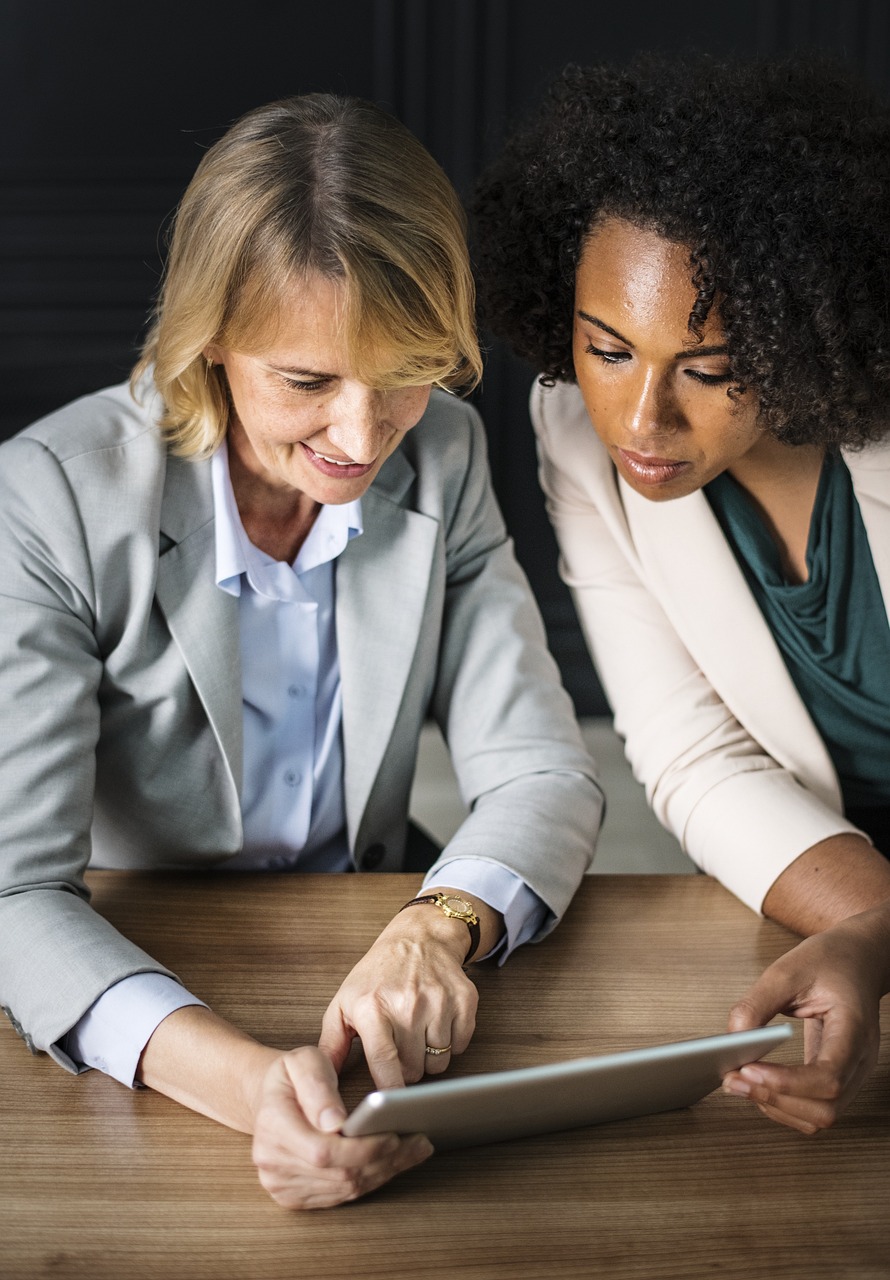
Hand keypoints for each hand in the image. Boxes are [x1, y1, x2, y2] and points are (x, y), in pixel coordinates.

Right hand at [251, 1046, 432, 1208]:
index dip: (362, 1149)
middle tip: (420, 1141)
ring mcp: (280, 1183)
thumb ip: (318, 1086)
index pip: (323, 1151)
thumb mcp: (303, 1061)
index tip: (394, 1136)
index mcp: (272, 1126)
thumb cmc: (291, 1076)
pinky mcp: (293, 1196)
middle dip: (384, 1160)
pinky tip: (393, 1162)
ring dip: (384, 1172)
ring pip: (343, 1188)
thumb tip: (335, 1122)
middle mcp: (271, 1162)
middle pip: (339, 1175)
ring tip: (415, 1149)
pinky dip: (371, 1180)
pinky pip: (339, 1195)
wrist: (270, 1098)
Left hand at [318, 898, 484, 1088]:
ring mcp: (439, 1001)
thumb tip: (322, 1080)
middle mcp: (408, 1004)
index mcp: (373, 1007)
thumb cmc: (377, 974)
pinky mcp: (464, 1000)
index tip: (388, 1104)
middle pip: (415, 1070)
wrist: (418, 938)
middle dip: (407, 1068)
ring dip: (429, 1057)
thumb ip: (331, 1044)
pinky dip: (450, 1042)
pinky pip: (460, 1045)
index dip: (389, 1091)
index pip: (385, 1064)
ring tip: (417, 1033)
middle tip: (400, 1047)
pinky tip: (437, 1023)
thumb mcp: (344, 1003)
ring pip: (439, 1062)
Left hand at [723, 904, 889, 1132]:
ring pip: (821, 1116)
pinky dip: (785, 1106)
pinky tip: (759, 1086)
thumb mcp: (787, 970)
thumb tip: (732, 1039)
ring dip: (777, 1108)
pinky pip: (816, 1108)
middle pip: (826, 1107)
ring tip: (740, 1084)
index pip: (829, 1076)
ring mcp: (854, 1072)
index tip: (748, 1069)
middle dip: (775, 1099)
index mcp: (854, 1028)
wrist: (856, 959)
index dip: (787, 1083)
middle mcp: (860, 1058)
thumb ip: (757, 1004)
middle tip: (733, 1079)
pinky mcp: (839, 1077)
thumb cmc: (829, 961)